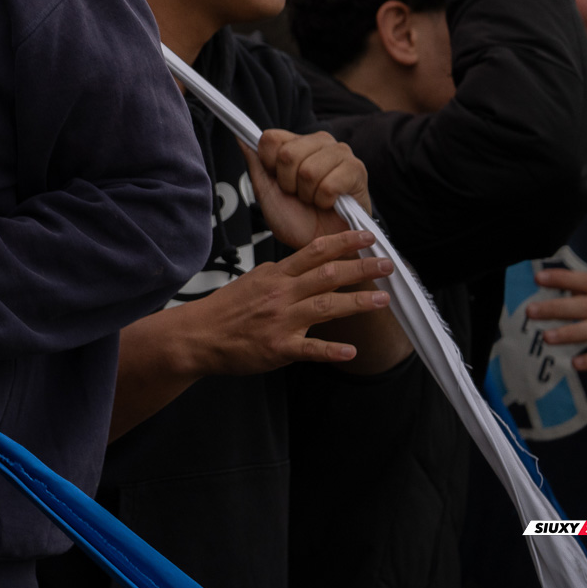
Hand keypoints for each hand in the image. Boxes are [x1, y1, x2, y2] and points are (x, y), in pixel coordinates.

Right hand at [183, 230, 394, 375]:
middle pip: (327, 274)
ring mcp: (280, 320)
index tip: (367, 236)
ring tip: (382, 300)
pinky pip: (309, 349)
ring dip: (357, 302)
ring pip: (325, 306)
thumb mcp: (253, 280)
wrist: (198, 335)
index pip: (315, 252)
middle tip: (387, 264)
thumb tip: (307, 266)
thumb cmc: (226, 309)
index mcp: (276, 275)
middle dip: (361, 267)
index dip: (343, 242)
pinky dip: (331, 350)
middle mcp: (281, 294)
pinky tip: (351, 351)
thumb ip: (282, 274)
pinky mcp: (277, 347)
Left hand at [244, 130, 370, 249]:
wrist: (320, 245)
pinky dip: (324, 201)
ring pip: (308, 171)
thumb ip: (255, 162)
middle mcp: (320, 142)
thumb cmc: (296, 219)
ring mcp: (341, 153)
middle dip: (288, 183)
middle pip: (287, 154)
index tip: (278, 180)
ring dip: (307, 194)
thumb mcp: (267, 191)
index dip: (268, 164)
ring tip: (314, 199)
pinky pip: (329, 185)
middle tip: (299, 194)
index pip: (270, 138)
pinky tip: (330, 203)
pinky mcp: (357, 170)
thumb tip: (240, 136)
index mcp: (297, 142)